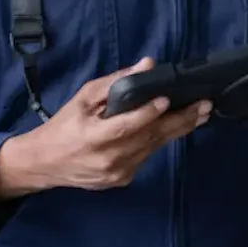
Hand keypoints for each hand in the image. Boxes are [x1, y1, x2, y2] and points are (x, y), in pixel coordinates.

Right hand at [0, 58, 210, 197]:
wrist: (43, 165)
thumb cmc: (62, 126)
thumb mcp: (82, 98)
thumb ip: (114, 83)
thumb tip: (146, 66)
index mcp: (93, 138)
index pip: (125, 126)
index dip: (148, 113)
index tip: (167, 99)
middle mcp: (108, 159)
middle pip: (150, 138)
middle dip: (181, 120)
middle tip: (204, 105)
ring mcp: (117, 173)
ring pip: (153, 148)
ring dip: (178, 130)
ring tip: (200, 113)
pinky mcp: (123, 180)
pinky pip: (146, 156)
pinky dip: (159, 140)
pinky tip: (176, 127)